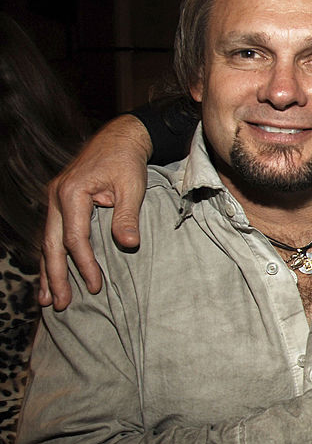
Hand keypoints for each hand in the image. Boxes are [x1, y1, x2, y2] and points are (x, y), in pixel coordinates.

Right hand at [39, 115, 153, 309]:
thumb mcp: (132, 187)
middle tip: (59, 304)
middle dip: (55, 276)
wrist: (119, 139)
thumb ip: (127, 216)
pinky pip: (51, 234)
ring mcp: (54, 200)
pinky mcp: (59, 203)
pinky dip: (50, 256)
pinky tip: (50, 274)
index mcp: (72, 193)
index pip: (74, 238)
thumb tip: (128, 244)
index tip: (95, 285)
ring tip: (46, 299)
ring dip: (47, 271)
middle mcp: (56, 197)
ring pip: (46, 242)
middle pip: (51, 244)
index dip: (84, 264)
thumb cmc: (127, 162)